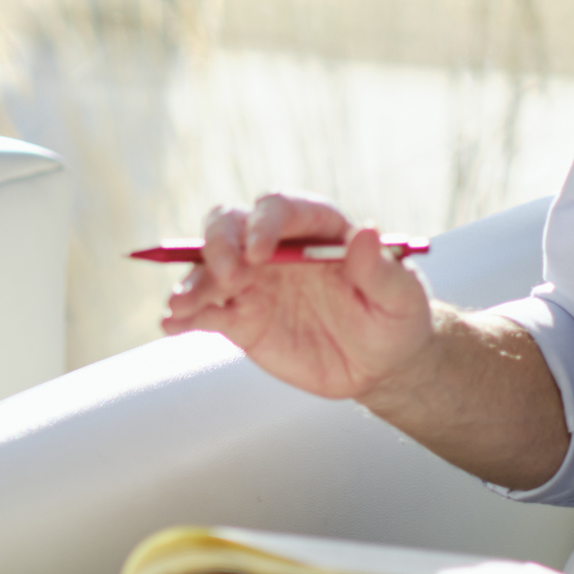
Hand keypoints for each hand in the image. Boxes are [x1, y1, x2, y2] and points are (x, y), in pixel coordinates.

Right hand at [156, 196, 439, 404]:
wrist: (378, 364)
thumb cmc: (396, 320)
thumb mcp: (401, 298)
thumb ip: (381, 268)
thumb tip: (365, 231)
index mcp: (316, 229)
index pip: (279, 209)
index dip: (264, 225)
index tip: (259, 253)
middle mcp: (276, 248)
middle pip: (230, 226)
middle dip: (219, 245)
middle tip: (226, 276)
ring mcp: (254, 281)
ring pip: (209, 268)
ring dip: (192, 282)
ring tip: (182, 305)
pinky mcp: (241, 317)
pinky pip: (205, 311)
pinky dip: (185, 315)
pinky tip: (172, 324)